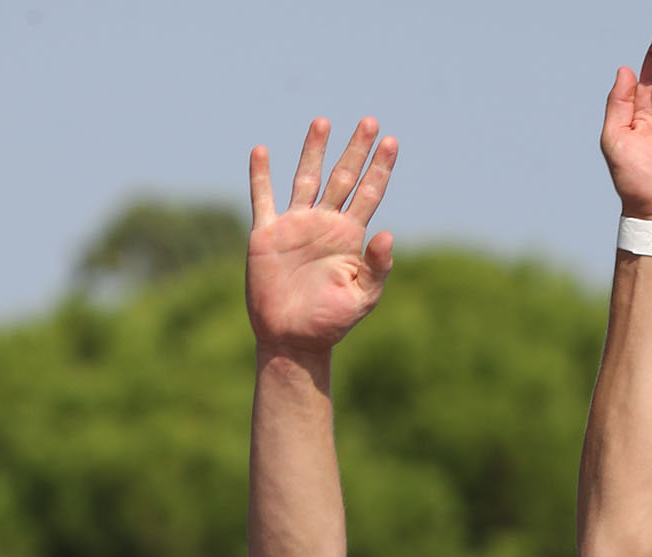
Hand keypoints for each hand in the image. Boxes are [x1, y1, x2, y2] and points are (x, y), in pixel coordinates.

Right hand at [246, 115, 397, 354]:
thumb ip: (376, 268)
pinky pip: (263, 199)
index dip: (379, 168)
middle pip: (343, 177)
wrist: (292, 340)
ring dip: (314, 150)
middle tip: (370, 121)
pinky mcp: (267, 235)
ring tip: (323, 121)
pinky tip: (261, 151)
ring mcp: (295, 226)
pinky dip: (260, 176)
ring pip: (306, 178)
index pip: (368, 194)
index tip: (391, 142)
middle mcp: (324, 224)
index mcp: (349, 237)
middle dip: (356, 149)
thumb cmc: (329, 323)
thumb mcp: (361, 299)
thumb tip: (388, 234)